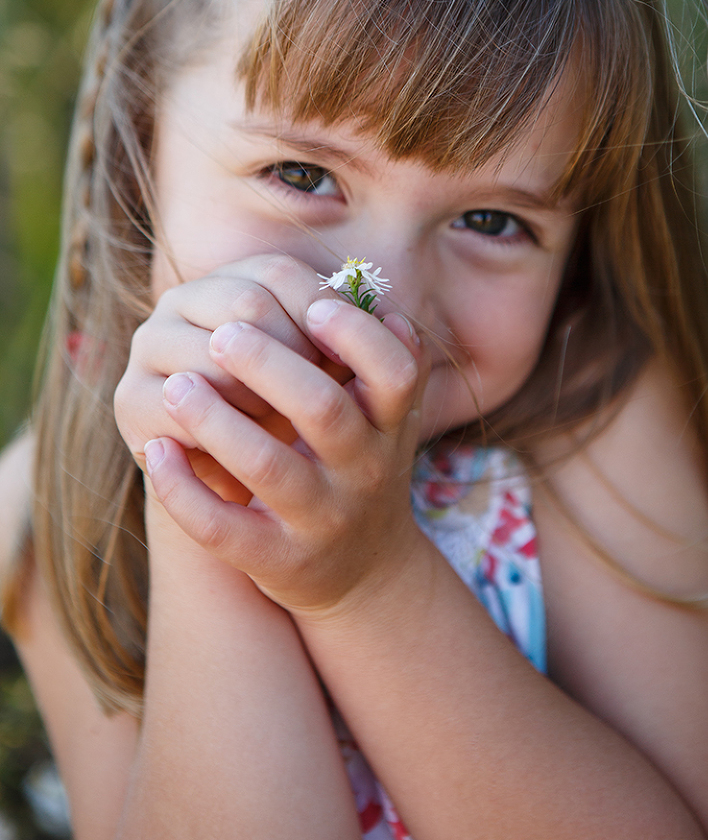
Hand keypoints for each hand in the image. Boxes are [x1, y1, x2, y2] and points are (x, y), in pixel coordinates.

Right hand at [114, 254, 349, 502]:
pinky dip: (215, 441)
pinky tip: (242, 467)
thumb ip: (355, 341)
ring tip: (284, 435)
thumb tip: (396, 324)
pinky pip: (174, 416)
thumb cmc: (297, 421)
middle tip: (323, 410)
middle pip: (248, 307)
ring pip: (211, 360)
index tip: (348, 364)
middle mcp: (182, 300)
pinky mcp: (129, 402)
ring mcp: (149, 346)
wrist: (238, 485)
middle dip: (294, 362)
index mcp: (233, 276)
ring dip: (256, 404)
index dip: (323, 315)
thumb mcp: (329, 377)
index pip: (281, 271)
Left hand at [141, 294, 429, 616]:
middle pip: (323, 410)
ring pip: (267, 467)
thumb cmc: (357, 465)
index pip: (395, 372)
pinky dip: (183, 490)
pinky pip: (222, 529)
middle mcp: (363, 471)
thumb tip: (351, 288)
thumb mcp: (383, 417)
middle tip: (222, 333)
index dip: (356, 335)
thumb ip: (370, 357)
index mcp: (390, 427)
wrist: (363, 572)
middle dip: (268, 364)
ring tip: (176, 384)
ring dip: (216, 420)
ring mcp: (321, 520)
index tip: (313, 306)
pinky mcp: (277, 560)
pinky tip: (158, 451)